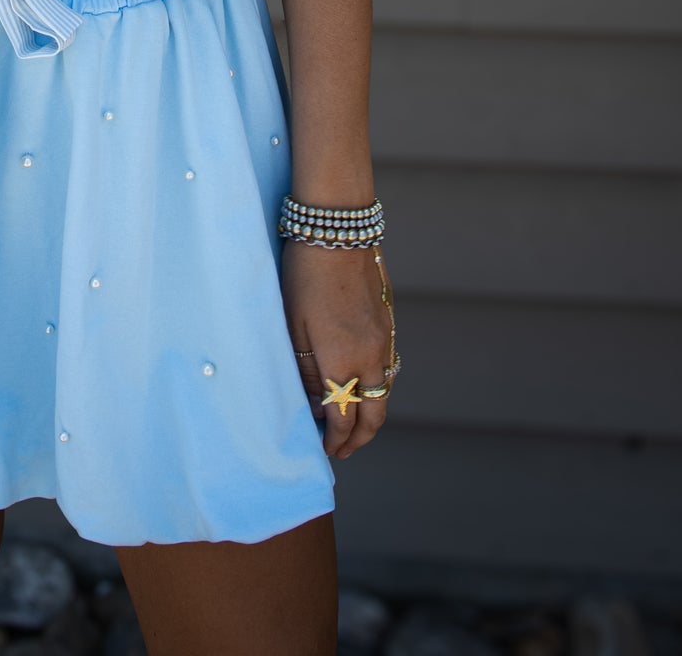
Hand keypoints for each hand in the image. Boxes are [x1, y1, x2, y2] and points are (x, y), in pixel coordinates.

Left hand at [281, 241, 394, 460]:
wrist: (338, 230)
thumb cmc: (304, 275)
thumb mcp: (293, 325)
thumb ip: (307, 370)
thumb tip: (316, 403)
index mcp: (343, 361)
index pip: (345, 419)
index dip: (336, 441)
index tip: (325, 451)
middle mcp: (371, 356)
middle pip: (373, 414)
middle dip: (359, 438)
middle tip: (342, 450)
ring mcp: (384, 338)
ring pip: (384, 392)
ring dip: (369, 412)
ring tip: (350, 422)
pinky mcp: (387, 321)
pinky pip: (387, 367)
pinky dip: (376, 385)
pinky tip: (360, 383)